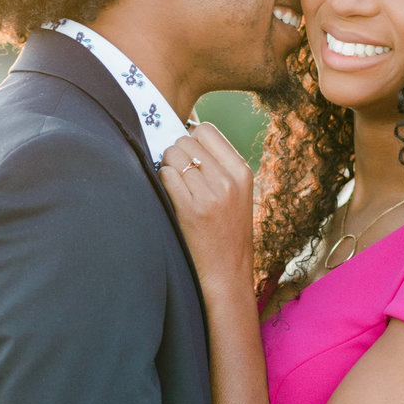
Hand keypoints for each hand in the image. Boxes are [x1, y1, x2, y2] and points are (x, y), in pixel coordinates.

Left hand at [159, 122, 254, 294]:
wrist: (227, 273)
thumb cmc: (227, 233)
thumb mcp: (237, 194)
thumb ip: (219, 165)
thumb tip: (187, 132)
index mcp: (242, 171)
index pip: (206, 130)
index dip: (191, 138)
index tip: (188, 155)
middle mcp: (228, 179)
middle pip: (186, 140)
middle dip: (176, 153)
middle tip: (178, 173)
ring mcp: (210, 194)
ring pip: (173, 155)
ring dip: (166, 166)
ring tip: (174, 185)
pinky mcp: (191, 209)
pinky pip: (166, 175)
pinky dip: (162, 180)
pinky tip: (169, 195)